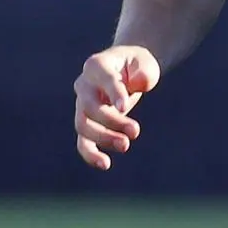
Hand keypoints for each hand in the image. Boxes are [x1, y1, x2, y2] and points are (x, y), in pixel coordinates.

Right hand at [73, 45, 160, 169]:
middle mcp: (84, 85)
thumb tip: (139, 84)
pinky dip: (90, 154)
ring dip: (103, 138)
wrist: (126, 70)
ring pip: (83, 125)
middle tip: (135, 131)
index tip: (124, 106)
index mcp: (97, 65)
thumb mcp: (145, 63)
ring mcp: (82, 105)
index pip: (104, 80)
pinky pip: (83, 141)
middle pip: (89, 106)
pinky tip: (105, 164)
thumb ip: (144, 73)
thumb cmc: (136, 65)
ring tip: (125, 145)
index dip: (113, 93)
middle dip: (111, 121)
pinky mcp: (88, 122)